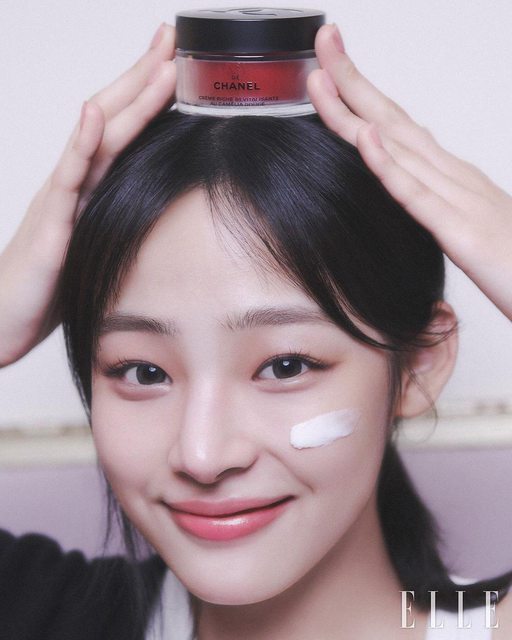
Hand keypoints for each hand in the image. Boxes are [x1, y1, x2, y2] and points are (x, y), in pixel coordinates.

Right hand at [0, 24, 175, 366]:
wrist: (4, 320)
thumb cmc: (50, 286)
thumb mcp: (97, 247)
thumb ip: (120, 221)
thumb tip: (160, 213)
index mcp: (90, 187)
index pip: (123, 130)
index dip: (149, 94)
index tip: (177, 61)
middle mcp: (75, 183)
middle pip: (112, 117)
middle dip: (143, 75)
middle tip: (171, 37)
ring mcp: (61, 199)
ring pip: (96, 138)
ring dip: (127, 98)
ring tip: (155, 63)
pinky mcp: (51, 226)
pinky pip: (66, 180)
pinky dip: (80, 144)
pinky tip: (92, 115)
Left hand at [307, 24, 511, 321]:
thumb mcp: (468, 226)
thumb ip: (437, 203)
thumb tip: (410, 185)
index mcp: (450, 176)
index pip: (396, 125)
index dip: (360, 94)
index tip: (329, 65)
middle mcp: (452, 177)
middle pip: (392, 121)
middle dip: (351, 79)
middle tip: (323, 39)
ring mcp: (458, 201)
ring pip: (397, 147)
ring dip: (356, 109)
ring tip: (325, 74)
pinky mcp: (461, 233)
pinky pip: (418, 196)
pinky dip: (389, 165)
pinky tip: (366, 138)